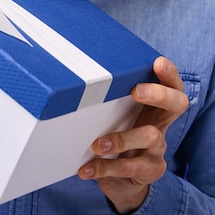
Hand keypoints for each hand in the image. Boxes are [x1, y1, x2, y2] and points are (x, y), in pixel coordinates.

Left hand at [78, 56, 188, 212]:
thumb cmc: (116, 140)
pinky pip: (128, 169)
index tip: (156, 63)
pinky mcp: (147, 172)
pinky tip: (86, 169)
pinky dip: (104, 169)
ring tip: (98, 145)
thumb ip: (105, 102)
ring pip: (151, 137)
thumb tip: (69, 78)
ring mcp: (157, 150)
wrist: (123, 182)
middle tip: (136, 91)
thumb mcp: (114, 119)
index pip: (171, 86)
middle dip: (158, 94)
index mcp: (153, 110)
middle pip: (176, 104)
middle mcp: (160, 126)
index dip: (169, 74)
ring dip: (121, 139)